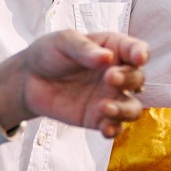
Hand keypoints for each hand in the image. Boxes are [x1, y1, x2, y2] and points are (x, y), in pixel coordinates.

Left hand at [8, 29, 148, 137]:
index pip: (136, 50)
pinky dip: (114, 129)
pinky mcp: (98, 118)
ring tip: (105, 108)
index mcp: (114, 49)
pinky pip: (114, 127)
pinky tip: (106, 129)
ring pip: (132, 108)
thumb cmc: (50, 53)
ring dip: (125, 110)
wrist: (29, 79)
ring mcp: (110, 97)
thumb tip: (106, 57)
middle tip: (109, 78)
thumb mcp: (64, 41)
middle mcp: (117, 74)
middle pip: (138, 79)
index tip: (138, 58)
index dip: (141, 54)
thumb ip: (84, 48)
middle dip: (129, 79)